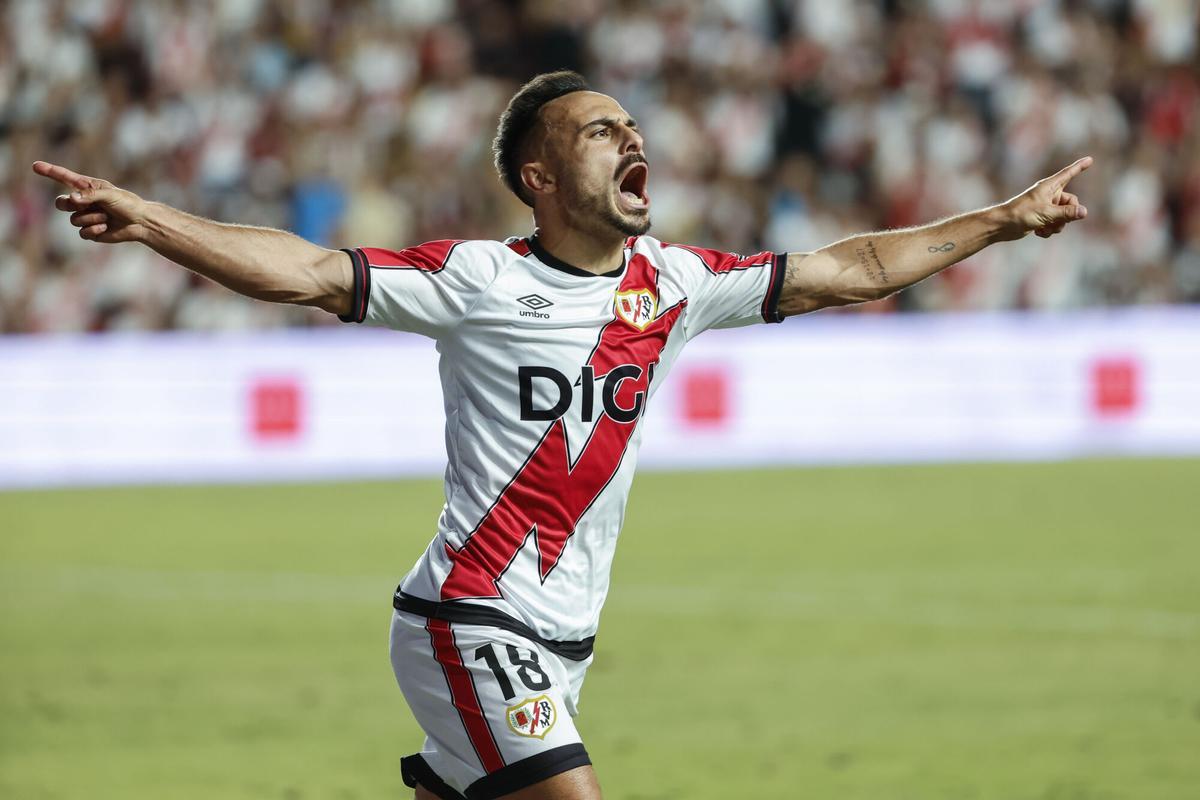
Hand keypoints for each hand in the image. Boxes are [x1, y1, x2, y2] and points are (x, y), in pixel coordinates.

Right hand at [32, 161, 149, 243]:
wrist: (141, 223)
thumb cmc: (128, 204)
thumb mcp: (110, 194)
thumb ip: (90, 195)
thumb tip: (72, 200)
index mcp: (87, 188)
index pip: (64, 178)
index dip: (49, 172)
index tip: (35, 166)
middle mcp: (84, 202)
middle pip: (60, 203)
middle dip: (67, 205)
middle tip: (81, 205)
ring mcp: (86, 217)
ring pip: (74, 219)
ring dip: (91, 218)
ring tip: (106, 216)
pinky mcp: (91, 231)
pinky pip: (82, 232)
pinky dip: (94, 229)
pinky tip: (106, 226)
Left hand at [999, 156, 1092, 240]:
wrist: (1002, 226)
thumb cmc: (1021, 214)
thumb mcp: (1047, 213)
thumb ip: (1067, 213)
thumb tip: (1085, 212)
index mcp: (1049, 186)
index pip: (1068, 174)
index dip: (1079, 167)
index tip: (1090, 159)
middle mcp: (1049, 195)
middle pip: (1071, 203)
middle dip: (1067, 215)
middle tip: (1058, 221)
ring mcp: (1046, 207)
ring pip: (1064, 217)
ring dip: (1057, 225)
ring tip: (1044, 227)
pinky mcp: (1041, 218)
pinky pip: (1054, 225)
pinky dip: (1049, 230)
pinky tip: (1038, 232)